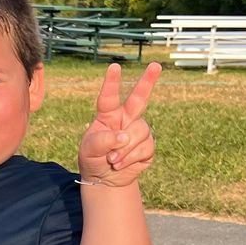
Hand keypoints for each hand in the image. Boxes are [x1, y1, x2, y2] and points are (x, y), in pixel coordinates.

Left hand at [78, 61, 161, 187]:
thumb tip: (124, 136)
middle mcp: (125, 118)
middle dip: (148, 82)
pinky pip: (144, 148)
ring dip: (124, 149)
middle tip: (156, 65)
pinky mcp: (147, 146)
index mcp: (108, 115)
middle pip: (139, 99)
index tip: (114, 67)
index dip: (111, 83)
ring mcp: (138, 131)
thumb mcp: (89, 150)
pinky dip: (130, 158)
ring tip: (112, 160)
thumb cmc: (93, 158)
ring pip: (139, 131)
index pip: (108, 97)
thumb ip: (103, 140)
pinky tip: (120, 164)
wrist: (105, 179)